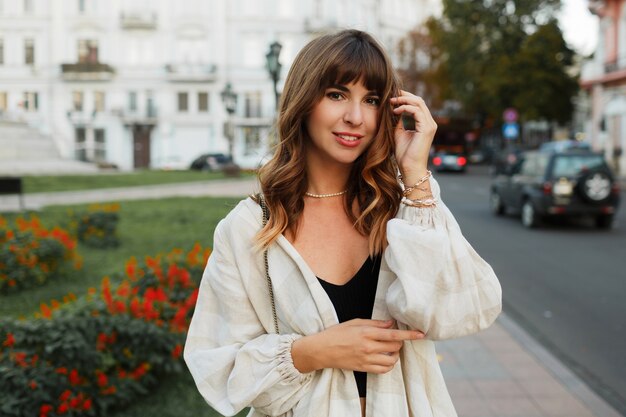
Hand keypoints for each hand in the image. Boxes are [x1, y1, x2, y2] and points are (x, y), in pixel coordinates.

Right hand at [291, 319, 423, 373]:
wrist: (321, 350)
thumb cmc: (336, 333)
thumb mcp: (354, 322)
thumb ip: (374, 323)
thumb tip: (390, 323)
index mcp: (366, 333)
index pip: (394, 334)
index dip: (409, 334)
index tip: (421, 333)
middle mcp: (368, 347)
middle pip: (395, 346)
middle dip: (400, 342)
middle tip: (395, 338)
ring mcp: (366, 359)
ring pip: (392, 360)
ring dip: (395, 354)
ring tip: (390, 349)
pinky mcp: (363, 368)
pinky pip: (383, 370)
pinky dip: (389, 365)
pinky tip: (385, 358)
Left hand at [390, 91, 436, 181]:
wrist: (410, 168)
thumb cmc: (404, 154)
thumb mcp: (399, 133)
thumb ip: (399, 122)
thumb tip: (394, 110)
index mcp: (425, 123)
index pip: (417, 104)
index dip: (405, 98)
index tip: (392, 97)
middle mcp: (430, 123)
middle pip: (419, 100)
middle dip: (405, 95)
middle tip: (392, 94)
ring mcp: (430, 125)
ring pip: (419, 103)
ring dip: (404, 100)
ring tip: (392, 102)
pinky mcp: (426, 128)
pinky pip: (417, 111)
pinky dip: (405, 108)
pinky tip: (396, 110)